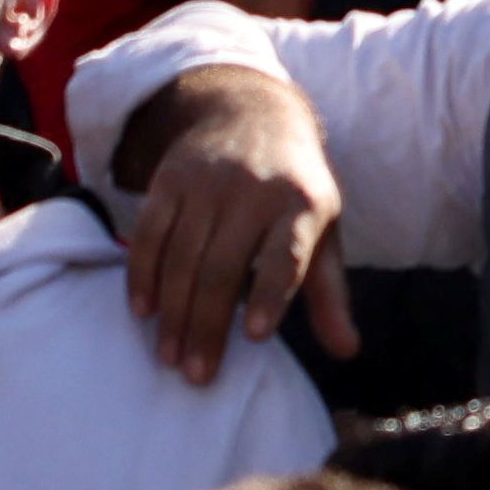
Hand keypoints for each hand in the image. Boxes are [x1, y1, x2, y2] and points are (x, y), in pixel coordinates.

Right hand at [116, 66, 357, 383]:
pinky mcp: (170, 179)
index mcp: (300, 204)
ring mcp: (207, 182)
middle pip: (223, 266)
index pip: (285, 253)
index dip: (269, 293)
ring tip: (169, 356)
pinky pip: (149, 232)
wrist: (251, 113)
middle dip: (206, 325)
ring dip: (172, 311)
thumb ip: (329, 294)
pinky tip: (142, 310)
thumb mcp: (324, 231)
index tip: (254, 335)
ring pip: (182, 255)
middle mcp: (253, 189)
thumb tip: (347, 351)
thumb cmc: (294, 190)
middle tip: (196, 375)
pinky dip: (141, 273)